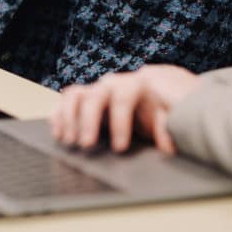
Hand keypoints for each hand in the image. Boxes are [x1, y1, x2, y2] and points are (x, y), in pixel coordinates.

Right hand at [49, 65, 202, 154]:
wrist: (159, 88)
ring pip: (74, 95)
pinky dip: (58, 115)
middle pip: (93, 97)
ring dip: (68, 118)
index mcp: (135, 84)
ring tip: (68, 140)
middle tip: (85, 145)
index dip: (119, 124)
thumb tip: (167, 146)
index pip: (122, 99)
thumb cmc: (165, 104)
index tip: (119, 148)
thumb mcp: (174, 114)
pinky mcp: (86, 98)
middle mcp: (112, 83)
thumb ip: (170, 126)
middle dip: (87, 122)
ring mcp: (96, 89)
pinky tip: (58, 133)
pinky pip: (65, 101)